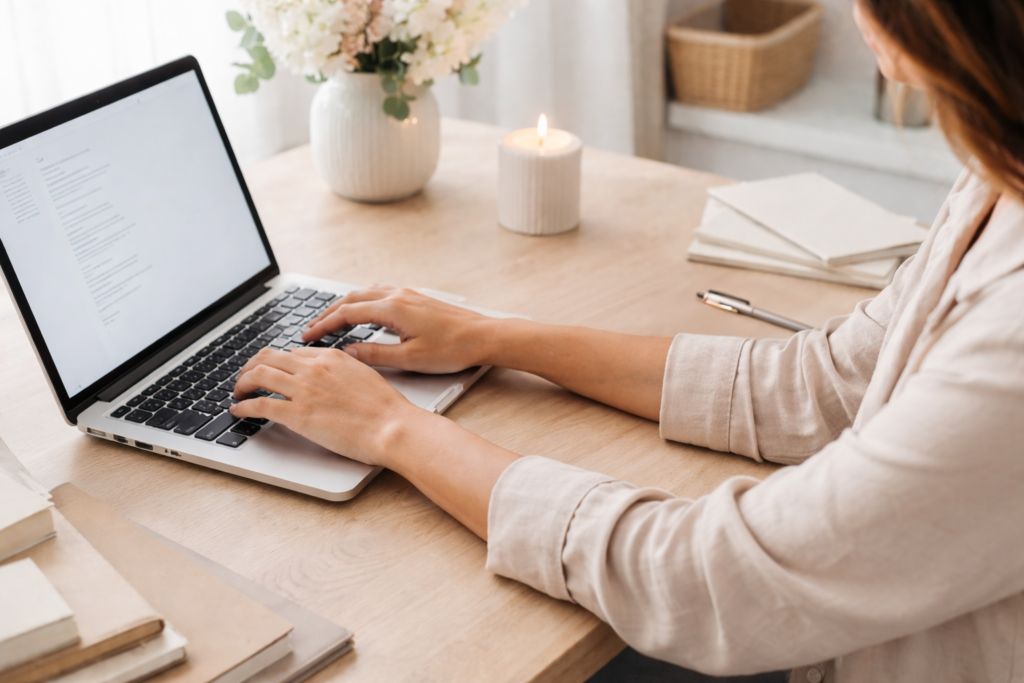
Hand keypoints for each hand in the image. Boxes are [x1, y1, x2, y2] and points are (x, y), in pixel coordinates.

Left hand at [230, 346, 425, 466]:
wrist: (392, 427)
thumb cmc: (386, 409)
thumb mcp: (365, 376)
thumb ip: (344, 371)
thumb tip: (335, 377)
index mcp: (331, 357)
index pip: (292, 353)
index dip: (277, 362)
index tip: (271, 371)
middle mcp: (314, 368)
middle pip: (268, 357)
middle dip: (251, 367)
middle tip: (246, 379)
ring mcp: (304, 390)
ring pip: (258, 375)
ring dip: (242, 384)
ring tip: (238, 393)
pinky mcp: (297, 414)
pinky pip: (260, 404)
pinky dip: (244, 407)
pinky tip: (238, 411)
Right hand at [302, 286, 496, 372]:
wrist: (484, 336)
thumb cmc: (453, 349)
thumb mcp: (410, 359)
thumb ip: (375, 354)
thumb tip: (348, 352)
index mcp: (393, 309)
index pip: (347, 314)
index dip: (323, 325)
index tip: (307, 336)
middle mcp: (398, 295)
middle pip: (352, 299)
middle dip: (328, 313)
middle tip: (310, 328)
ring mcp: (408, 294)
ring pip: (366, 293)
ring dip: (345, 305)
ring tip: (331, 319)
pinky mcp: (416, 297)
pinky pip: (380, 293)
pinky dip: (363, 300)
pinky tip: (363, 310)